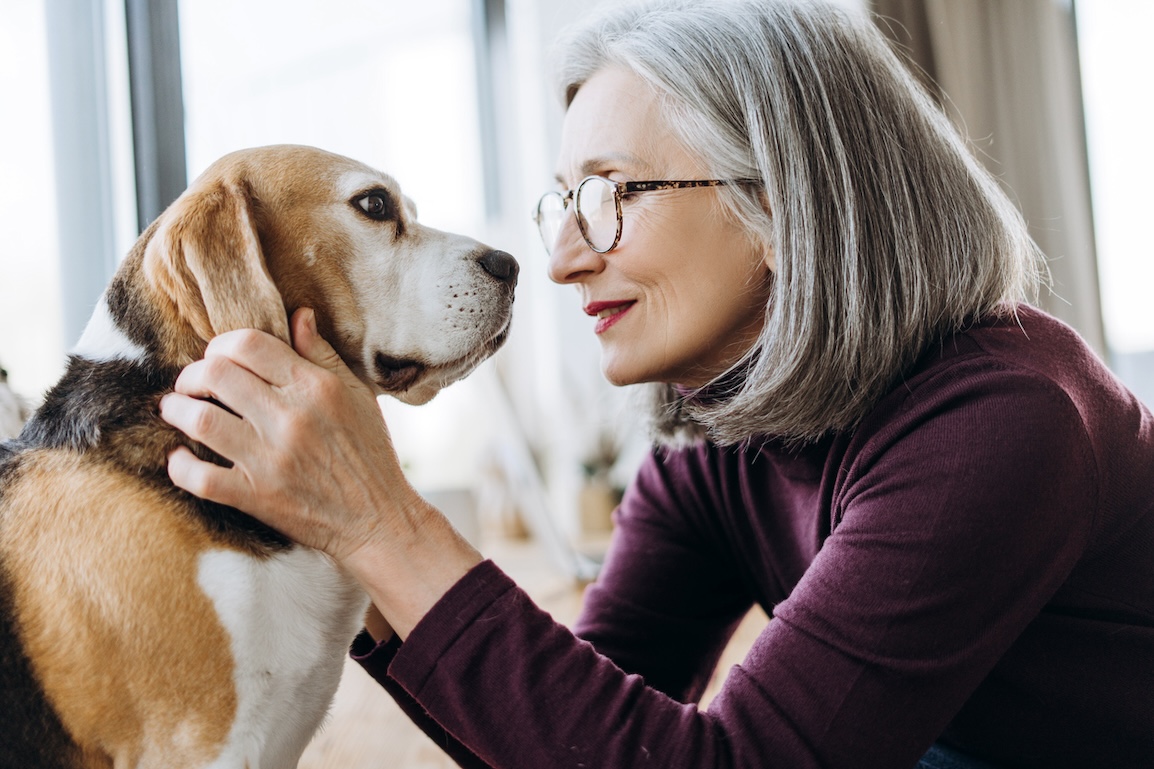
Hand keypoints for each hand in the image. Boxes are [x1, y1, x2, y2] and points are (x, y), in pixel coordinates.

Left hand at [160, 308, 399, 561]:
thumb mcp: (357, 395)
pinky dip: (180, 465)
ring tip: (175, 410)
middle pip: (216, 375)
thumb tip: (299, 314)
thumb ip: (322, 354)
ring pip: (201, 421)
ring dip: (177, 410)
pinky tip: (179, 457)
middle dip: (192, 374)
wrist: (378, 520)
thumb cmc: (370, 454)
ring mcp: (271, 460)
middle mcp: (291, 419)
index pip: (250, 344)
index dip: (221, 344)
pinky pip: (200, 478)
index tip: (217, 356)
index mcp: (316, 388)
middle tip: (191, 384)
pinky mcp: (257, 497)